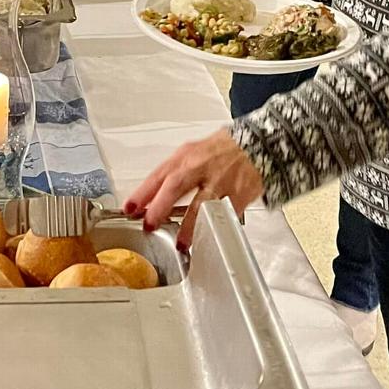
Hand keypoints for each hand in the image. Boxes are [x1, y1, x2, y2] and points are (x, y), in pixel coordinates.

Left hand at [124, 131, 264, 246]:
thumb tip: (151, 197)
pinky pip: (225, 213)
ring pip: (202, 204)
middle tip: (150, 224)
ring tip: (182, 243)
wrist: (257, 145)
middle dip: (160, 206)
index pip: (159, 174)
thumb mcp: (193, 153)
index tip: (130, 208)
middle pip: (176, 185)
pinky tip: (208, 237)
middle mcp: (201, 167)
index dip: (143, 192)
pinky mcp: (239, 194)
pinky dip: (215, 227)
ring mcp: (221, 181)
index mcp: (186, 156)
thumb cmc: (221, 151)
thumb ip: (173, 174)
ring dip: (189, 225)